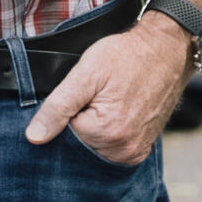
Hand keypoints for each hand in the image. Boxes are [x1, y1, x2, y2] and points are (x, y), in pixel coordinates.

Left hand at [24, 17, 189, 166]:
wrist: (166, 49)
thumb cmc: (127, 56)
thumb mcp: (86, 73)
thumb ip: (57, 107)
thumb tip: (34, 137)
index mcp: (106, 132)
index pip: (64, 133)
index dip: (69, 109)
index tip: (87, 92)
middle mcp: (123, 150)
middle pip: (81, 144)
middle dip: (82, 120)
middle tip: (101, 94)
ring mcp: (135, 152)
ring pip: (95, 147)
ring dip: (96, 127)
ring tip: (112, 100)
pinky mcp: (142, 149)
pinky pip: (112, 148)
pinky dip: (109, 133)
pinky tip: (119, 111)